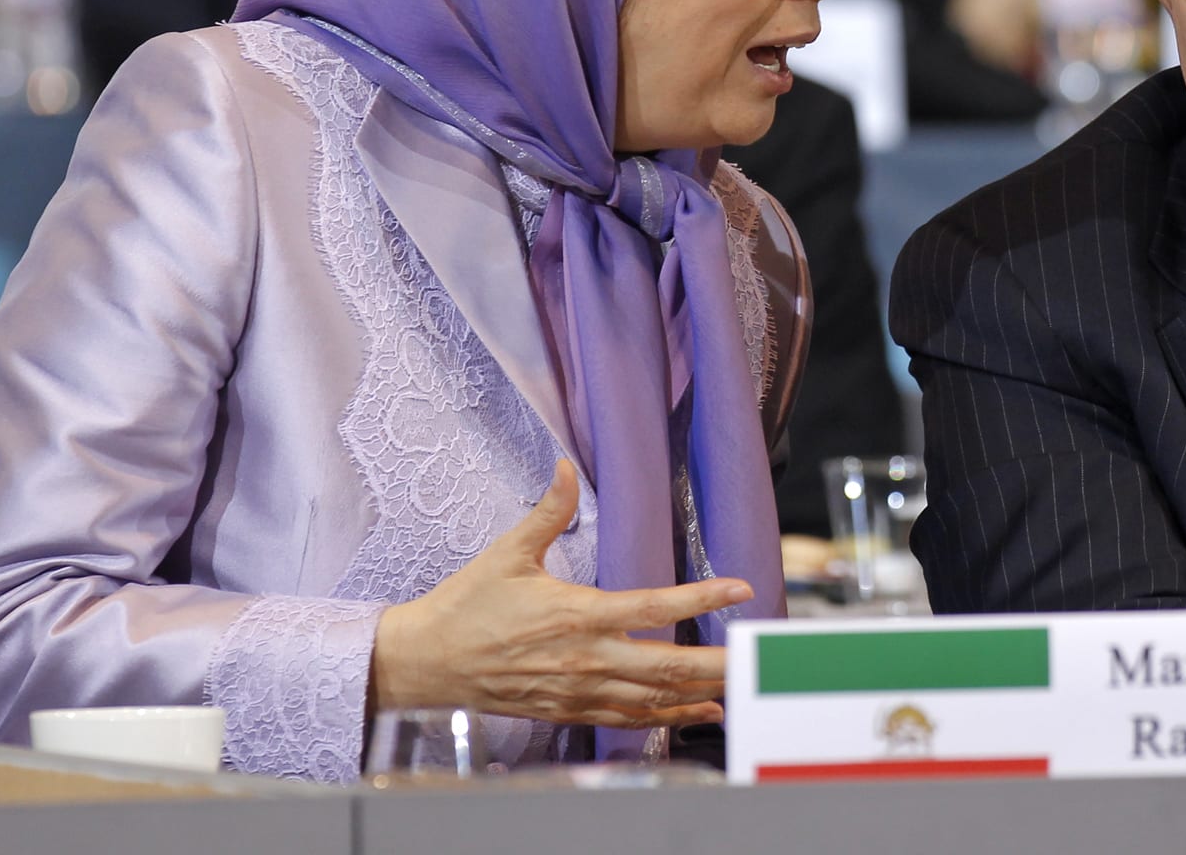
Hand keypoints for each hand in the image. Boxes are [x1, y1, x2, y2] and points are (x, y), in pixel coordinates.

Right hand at [370, 460, 747, 729]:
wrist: (427, 664)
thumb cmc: (466, 606)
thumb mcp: (508, 553)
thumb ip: (547, 511)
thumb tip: (564, 466)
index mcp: (578, 614)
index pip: (654, 607)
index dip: (702, 598)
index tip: (741, 589)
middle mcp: (586, 657)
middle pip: (667, 664)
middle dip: (718, 662)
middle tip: (759, 656)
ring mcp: (579, 690)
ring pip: (654, 697)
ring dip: (700, 693)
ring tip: (741, 686)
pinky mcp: (569, 710)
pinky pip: (628, 719)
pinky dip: (667, 717)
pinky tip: (696, 712)